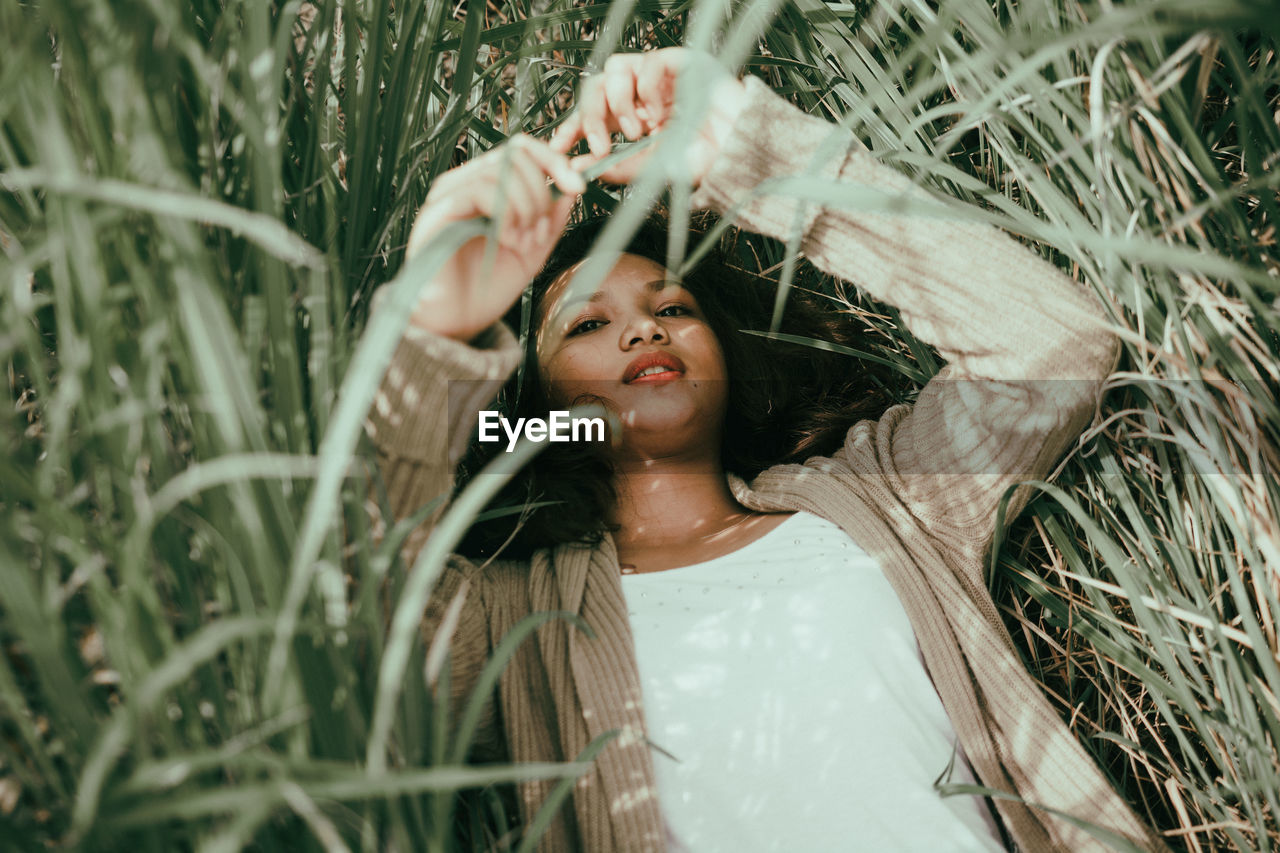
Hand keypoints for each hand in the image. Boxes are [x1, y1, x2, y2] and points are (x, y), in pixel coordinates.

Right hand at [404, 134, 583, 341]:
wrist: (457, 324)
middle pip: (514, 155)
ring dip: (524, 207)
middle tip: (541, 230)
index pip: (520, 150)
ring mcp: (449, 196)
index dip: (553, 160)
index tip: (578, 185)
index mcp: (486, 189)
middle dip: (541, 192)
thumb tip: (572, 189)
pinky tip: (505, 240)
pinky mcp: (438, 212)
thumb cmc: (486, 289)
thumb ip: (552, 220)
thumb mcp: (533, 251)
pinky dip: (504, 214)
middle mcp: (465, 185)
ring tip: (522, 241)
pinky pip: (478, 191)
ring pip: (499, 171)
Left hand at [549, 48, 746, 186]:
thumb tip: (576, 167)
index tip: (558, 146)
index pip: (590, 114)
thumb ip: (615, 168)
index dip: (571, 126)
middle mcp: (639, 95)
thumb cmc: (703, 160)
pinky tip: (660, 113)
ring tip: (638, 130)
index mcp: (630, 119)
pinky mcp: (677, 61)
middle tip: (602, 146)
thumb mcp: (651, 170)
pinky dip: (647, 91)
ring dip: (619, 104)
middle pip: (594, 88)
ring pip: (613, 69)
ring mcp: (656, 77)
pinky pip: (646, 63)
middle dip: (591, 119)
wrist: (738, 152)